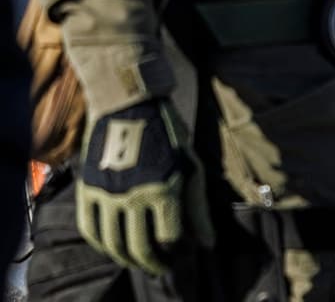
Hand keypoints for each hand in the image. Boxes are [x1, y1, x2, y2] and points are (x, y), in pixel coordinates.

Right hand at [75, 98, 213, 273]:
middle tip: (162, 268)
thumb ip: (198, 207)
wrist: (128, 103)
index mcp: (164, 189)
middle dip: (154, 264)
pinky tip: (112, 247)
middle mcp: (133, 196)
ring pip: (114, 244)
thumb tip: (209, 244)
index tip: (183, 256)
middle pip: (141, 248)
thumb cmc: (167, 131)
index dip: (179, 253)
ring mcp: (106, 195)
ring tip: (138, 262)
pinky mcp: (87, 190)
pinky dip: (101, 244)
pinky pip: (90, 229)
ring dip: (127, 259)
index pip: (171, 239)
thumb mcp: (190, 164)